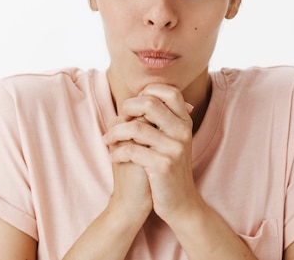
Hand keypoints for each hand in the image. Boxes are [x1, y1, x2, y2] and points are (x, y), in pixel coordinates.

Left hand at [103, 84, 199, 223]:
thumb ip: (158, 120)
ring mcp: (174, 148)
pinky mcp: (163, 165)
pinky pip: (132, 150)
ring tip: (108, 140)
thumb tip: (136, 97)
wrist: (179, 203)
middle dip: (128, 108)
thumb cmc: (166, 167)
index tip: (134, 105)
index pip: (170, 92)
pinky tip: (114, 158)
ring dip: (115, 133)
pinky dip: (117, 153)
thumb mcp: (170, 140)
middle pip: (150, 103)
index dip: (149, 91)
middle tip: (119, 120)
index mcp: (184, 122)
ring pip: (135, 128)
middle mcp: (182, 132)